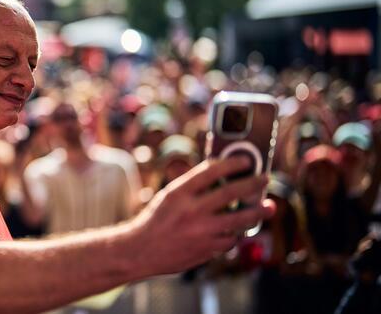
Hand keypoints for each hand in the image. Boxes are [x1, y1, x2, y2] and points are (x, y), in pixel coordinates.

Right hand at [129, 156, 274, 276]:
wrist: (142, 250)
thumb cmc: (156, 219)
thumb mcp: (169, 196)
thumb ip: (192, 187)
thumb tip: (222, 175)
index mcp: (179, 193)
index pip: (210, 171)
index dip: (232, 163)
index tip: (247, 160)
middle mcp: (191, 210)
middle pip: (231, 193)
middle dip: (253, 184)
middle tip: (265, 178)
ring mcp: (201, 231)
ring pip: (239, 219)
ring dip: (258, 211)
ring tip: (269, 207)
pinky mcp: (207, 249)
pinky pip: (230, 239)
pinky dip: (236, 233)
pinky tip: (238, 229)